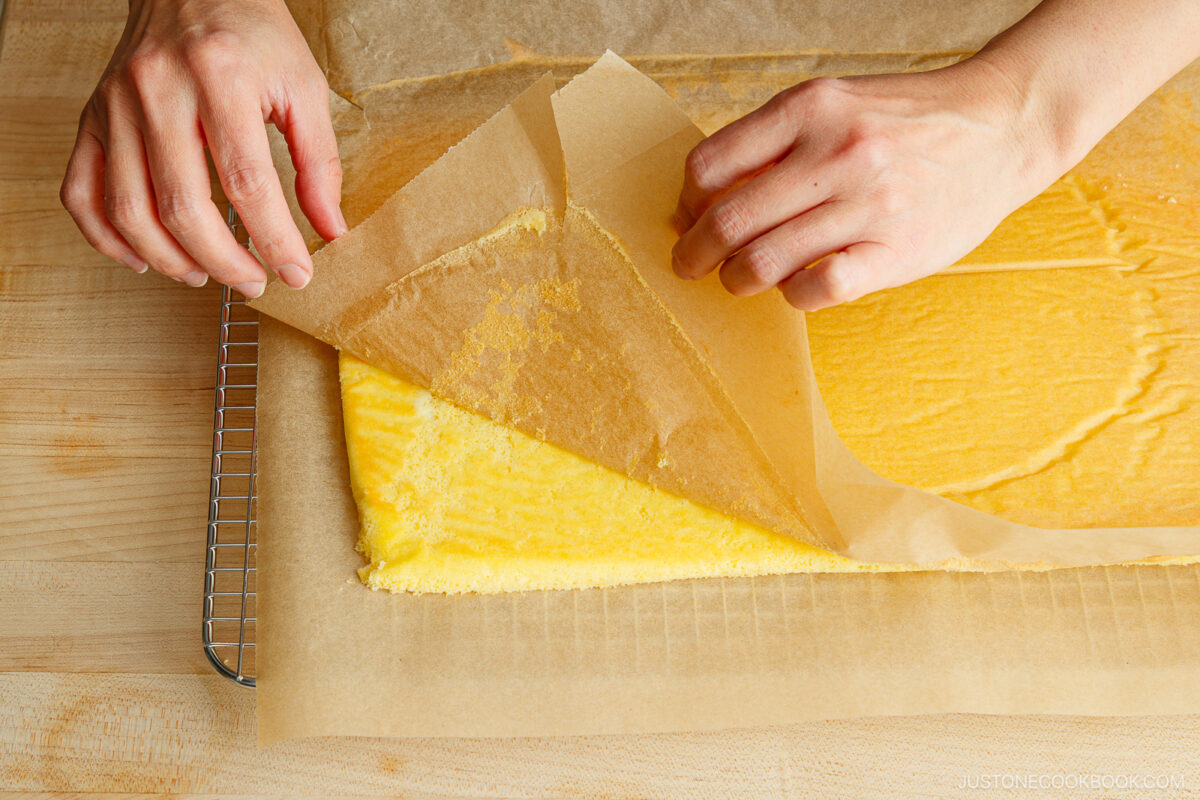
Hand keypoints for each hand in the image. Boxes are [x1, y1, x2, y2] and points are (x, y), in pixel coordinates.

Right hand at [60, 0, 345, 296]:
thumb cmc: (251, 32)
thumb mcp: (303, 84)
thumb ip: (320, 160)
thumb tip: (331, 230)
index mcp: (219, 77)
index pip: (247, 182)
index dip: (273, 239)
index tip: (296, 273)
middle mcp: (158, 90)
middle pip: (182, 206)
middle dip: (224, 261)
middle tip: (254, 282)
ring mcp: (115, 105)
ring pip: (129, 209)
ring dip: (170, 259)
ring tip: (206, 275)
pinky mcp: (91, 117)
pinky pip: (81, 192)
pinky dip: (108, 238)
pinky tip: (146, 257)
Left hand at [670, 62, 1056, 310]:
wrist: (1002, 126)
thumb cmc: (906, 121)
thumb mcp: (837, 105)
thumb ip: (776, 142)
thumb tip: (705, 196)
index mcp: (810, 108)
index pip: (710, 165)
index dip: (687, 201)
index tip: (687, 217)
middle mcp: (836, 152)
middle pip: (728, 220)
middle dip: (695, 252)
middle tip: (689, 264)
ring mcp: (868, 203)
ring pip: (764, 260)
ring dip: (737, 279)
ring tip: (739, 280)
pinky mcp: (896, 251)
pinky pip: (816, 288)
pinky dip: (792, 294)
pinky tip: (796, 286)